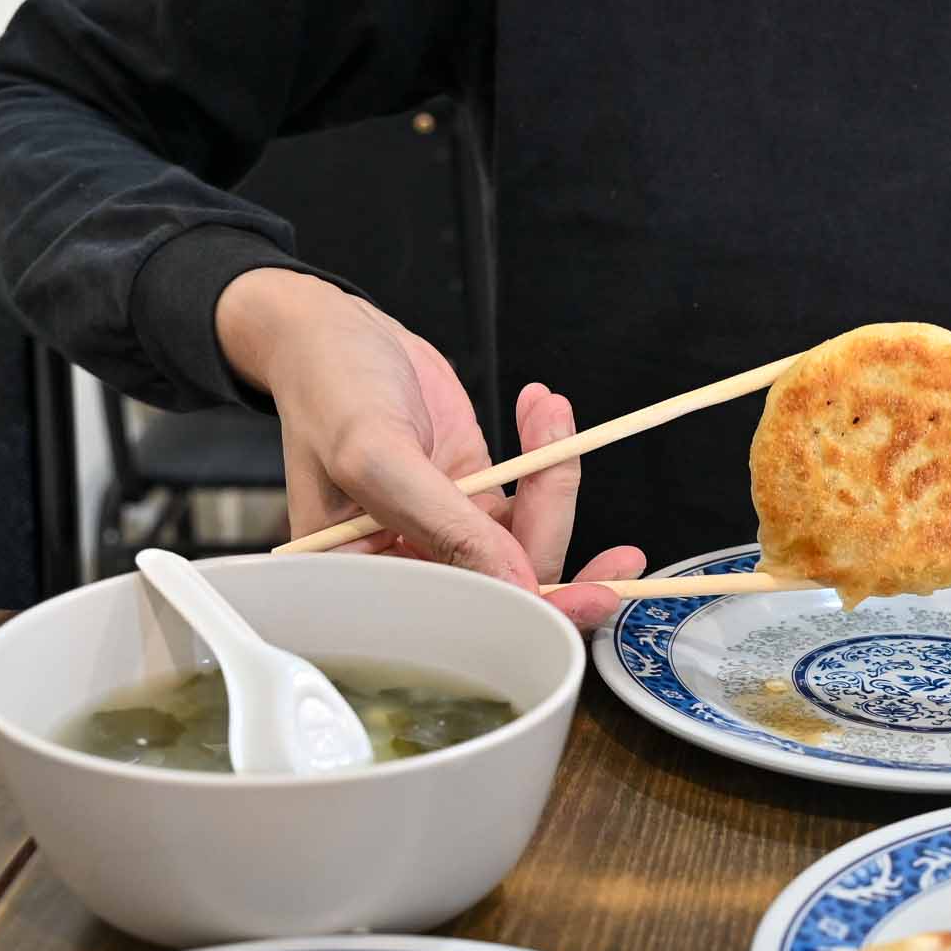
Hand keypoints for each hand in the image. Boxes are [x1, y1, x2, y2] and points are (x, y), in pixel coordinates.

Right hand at [215, 268, 643, 625]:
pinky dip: (550, 454)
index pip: (461, 619)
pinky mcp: (472, 496)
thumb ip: (442, 522)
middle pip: (507, 586)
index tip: (590, 598)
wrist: (331, 330)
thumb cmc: (328, 387)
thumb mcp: (375, 454)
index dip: (529, 614)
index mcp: (370, 580)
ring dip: (558, 483)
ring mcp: (446, 531)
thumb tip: (515, 581)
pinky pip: (530, 497)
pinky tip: (543, 410)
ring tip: (551, 415)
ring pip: (528, 541)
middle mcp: (410, 565)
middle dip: (561, 552)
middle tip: (622, 558)